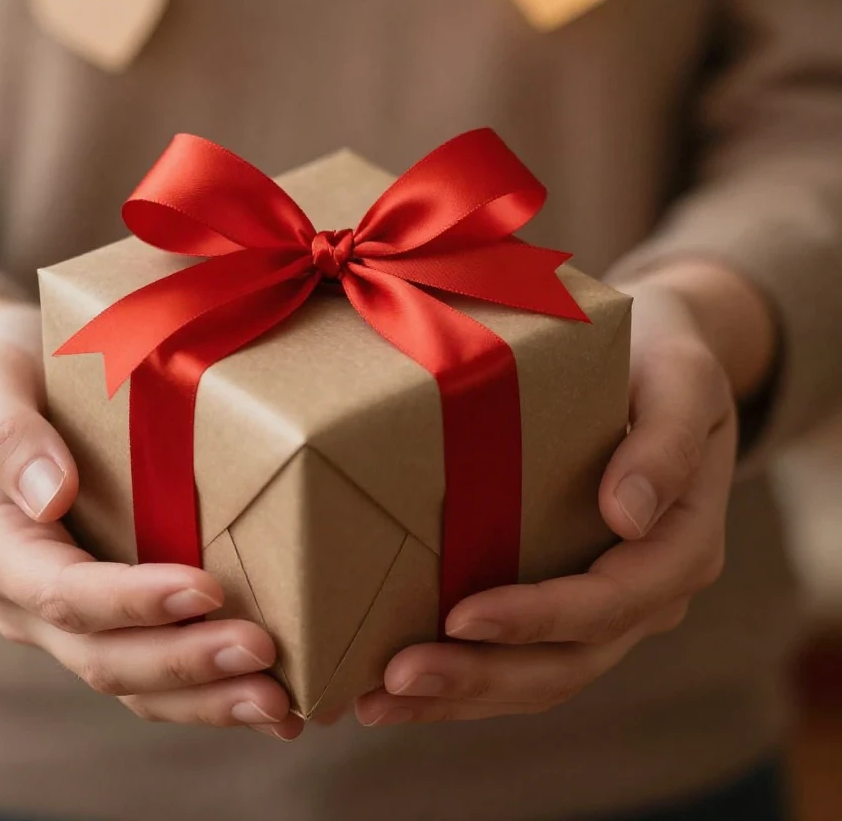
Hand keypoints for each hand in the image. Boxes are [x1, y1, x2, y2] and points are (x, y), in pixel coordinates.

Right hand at [0, 292, 302, 738]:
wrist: (15, 393)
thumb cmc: (8, 380)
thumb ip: (10, 435)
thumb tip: (51, 494)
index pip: (65, 592)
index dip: (133, 600)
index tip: (205, 588)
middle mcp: (30, 600)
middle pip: (105, 656)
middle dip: (185, 662)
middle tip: (263, 656)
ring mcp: (72, 618)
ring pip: (135, 682)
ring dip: (206, 698)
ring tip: (280, 702)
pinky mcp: (113, 617)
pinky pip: (156, 670)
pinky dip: (210, 694)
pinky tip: (274, 704)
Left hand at [355, 273, 750, 726]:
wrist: (659, 359)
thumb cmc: (663, 360)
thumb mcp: (680, 380)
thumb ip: (664, 443)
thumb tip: (629, 515)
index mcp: (681, 544)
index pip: (611, 601)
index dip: (539, 617)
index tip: (461, 617)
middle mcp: (648, 589)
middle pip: (569, 661)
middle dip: (480, 677)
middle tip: (396, 678)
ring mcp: (608, 602)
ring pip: (540, 674)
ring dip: (462, 694)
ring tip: (379, 701)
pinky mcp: (567, 594)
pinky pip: (522, 651)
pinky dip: (466, 674)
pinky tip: (403, 682)